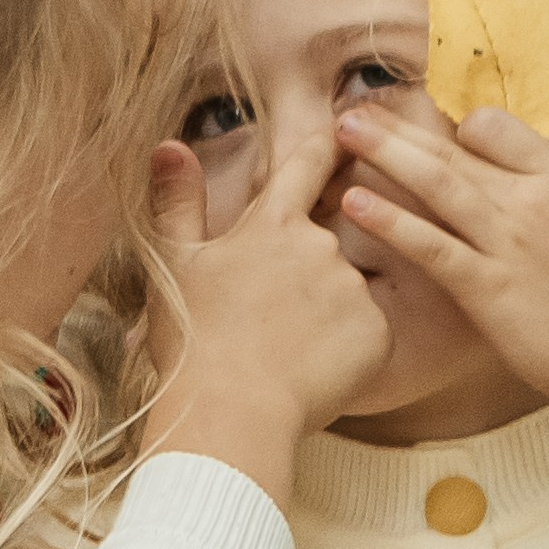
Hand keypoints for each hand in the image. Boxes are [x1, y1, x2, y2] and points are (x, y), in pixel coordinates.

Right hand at [144, 129, 389, 507]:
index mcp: (273, 223)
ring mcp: (353, 289)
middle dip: (301, 271)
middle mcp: (322, 245)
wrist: (230, 415)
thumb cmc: (192, 341)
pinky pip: (367, 333)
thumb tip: (170, 144)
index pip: (309, 163)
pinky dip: (345, 349)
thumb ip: (178, 200)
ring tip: (283, 353)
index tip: (343, 134)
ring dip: (323, 311)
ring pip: (344, 291)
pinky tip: (310, 373)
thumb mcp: (174, 265)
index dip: (326, 147)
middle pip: (323, 243)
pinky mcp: (378, 333)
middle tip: (266, 318)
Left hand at [336, 103, 548, 469]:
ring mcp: (507, 244)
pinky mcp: (486, 288)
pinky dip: (391, 222)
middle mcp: (532, 202)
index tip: (431, 136)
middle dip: (399, 126)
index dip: (458, 128)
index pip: (496, 127)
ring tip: (343, 131)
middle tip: (352, 109)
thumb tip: (532, 170)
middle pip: (455, 149)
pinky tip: (354, 203)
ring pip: (437, 184)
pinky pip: (431, 246)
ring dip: (385, 153)